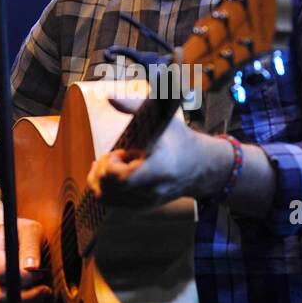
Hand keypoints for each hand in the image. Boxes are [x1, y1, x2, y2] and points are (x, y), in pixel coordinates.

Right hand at [0, 216, 50, 302]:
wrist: (9, 239)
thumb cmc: (23, 234)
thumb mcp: (30, 230)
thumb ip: (31, 247)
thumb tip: (32, 267)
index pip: (1, 273)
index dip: (23, 278)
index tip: (40, 275)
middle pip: (1, 296)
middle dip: (28, 297)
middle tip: (46, 289)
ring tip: (41, 299)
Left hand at [85, 94, 225, 210]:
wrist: (200, 166)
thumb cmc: (179, 139)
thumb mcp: (161, 118)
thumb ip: (134, 105)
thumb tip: (109, 95)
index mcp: (159, 169)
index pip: (122, 179)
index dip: (111, 165)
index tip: (119, 151)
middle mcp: (152, 190)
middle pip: (108, 188)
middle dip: (103, 169)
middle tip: (116, 154)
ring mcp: (146, 202)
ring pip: (105, 198)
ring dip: (101, 179)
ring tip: (115, 163)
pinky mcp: (142, 207)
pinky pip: (111, 203)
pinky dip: (105, 187)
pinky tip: (115, 172)